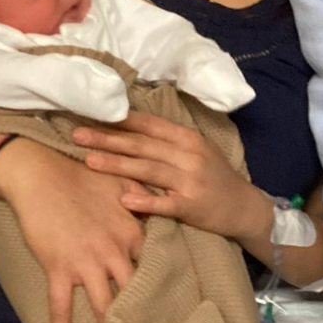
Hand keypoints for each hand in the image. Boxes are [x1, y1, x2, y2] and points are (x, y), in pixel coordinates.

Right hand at [0, 138, 146, 322]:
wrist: (42, 173)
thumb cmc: (83, 173)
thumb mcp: (121, 180)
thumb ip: (143, 197)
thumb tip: (159, 206)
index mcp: (131, 231)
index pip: (154, 265)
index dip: (164, 288)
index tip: (175, 311)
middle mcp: (114, 251)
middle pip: (135, 295)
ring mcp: (86, 262)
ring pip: (104, 309)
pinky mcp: (59, 267)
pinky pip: (60, 307)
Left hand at [73, 113, 269, 240]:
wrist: (244, 206)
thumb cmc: (214, 175)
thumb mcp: (196, 150)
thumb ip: (167, 141)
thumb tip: (130, 127)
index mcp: (187, 138)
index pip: (148, 125)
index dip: (119, 120)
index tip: (91, 115)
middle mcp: (188, 155)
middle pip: (142, 145)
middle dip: (107, 139)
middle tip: (77, 136)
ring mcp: (191, 181)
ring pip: (148, 169)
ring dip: (117, 165)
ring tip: (89, 161)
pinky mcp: (193, 206)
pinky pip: (166, 203)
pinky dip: (146, 200)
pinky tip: (125, 199)